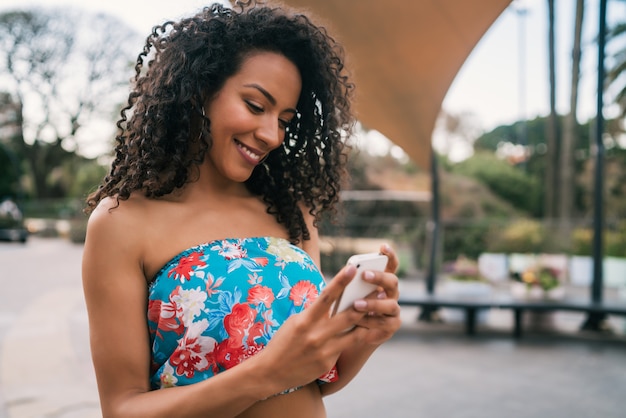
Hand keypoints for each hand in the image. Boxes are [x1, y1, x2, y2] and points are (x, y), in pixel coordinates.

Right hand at [255, 264, 367, 391]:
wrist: (270, 372)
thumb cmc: (284, 342)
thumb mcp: (296, 322)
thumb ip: (315, 313)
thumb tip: (334, 302)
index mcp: (305, 320)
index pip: (327, 296)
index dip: (341, 280)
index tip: (353, 268)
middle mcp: (316, 334)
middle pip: (348, 315)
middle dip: (366, 302)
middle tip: (379, 291)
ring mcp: (324, 350)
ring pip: (355, 333)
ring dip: (367, 322)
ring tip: (378, 312)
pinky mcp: (328, 363)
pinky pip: (345, 348)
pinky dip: (352, 339)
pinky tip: (361, 333)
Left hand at [351, 244, 401, 345]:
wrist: (349, 335)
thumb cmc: (347, 308)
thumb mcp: (348, 293)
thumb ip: (351, 284)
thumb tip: (347, 272)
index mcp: (382, 282)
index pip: (391, 265)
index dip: (390, 255)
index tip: (382, 246)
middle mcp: (391, 294)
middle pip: (393, 282)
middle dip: (380, 278)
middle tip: (365, 275)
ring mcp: (394, 310)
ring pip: (391, 305)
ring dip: (373, 304)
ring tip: (356, 304)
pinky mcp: (391, 326)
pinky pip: (385, 323)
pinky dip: (371, 322)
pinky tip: (358, 322)